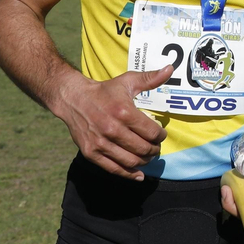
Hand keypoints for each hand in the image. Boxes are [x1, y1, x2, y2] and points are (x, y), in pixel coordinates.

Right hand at [51, 65, 172, 180]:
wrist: (73, 99)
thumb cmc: (104, 91)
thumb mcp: (127, 81)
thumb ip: (150, 78)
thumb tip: (170, 69)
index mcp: (124, 112)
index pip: (151, 132)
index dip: (160, 136)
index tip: (161, 134)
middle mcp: (112, 129)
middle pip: (143, 149)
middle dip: (154, 150)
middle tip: (155, 147)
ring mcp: (100, 143)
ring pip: (131, 161)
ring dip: (144, 161)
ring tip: (147, 156)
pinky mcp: (91, 153)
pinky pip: (114, 169)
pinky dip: (129, 174)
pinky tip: (138, 174)